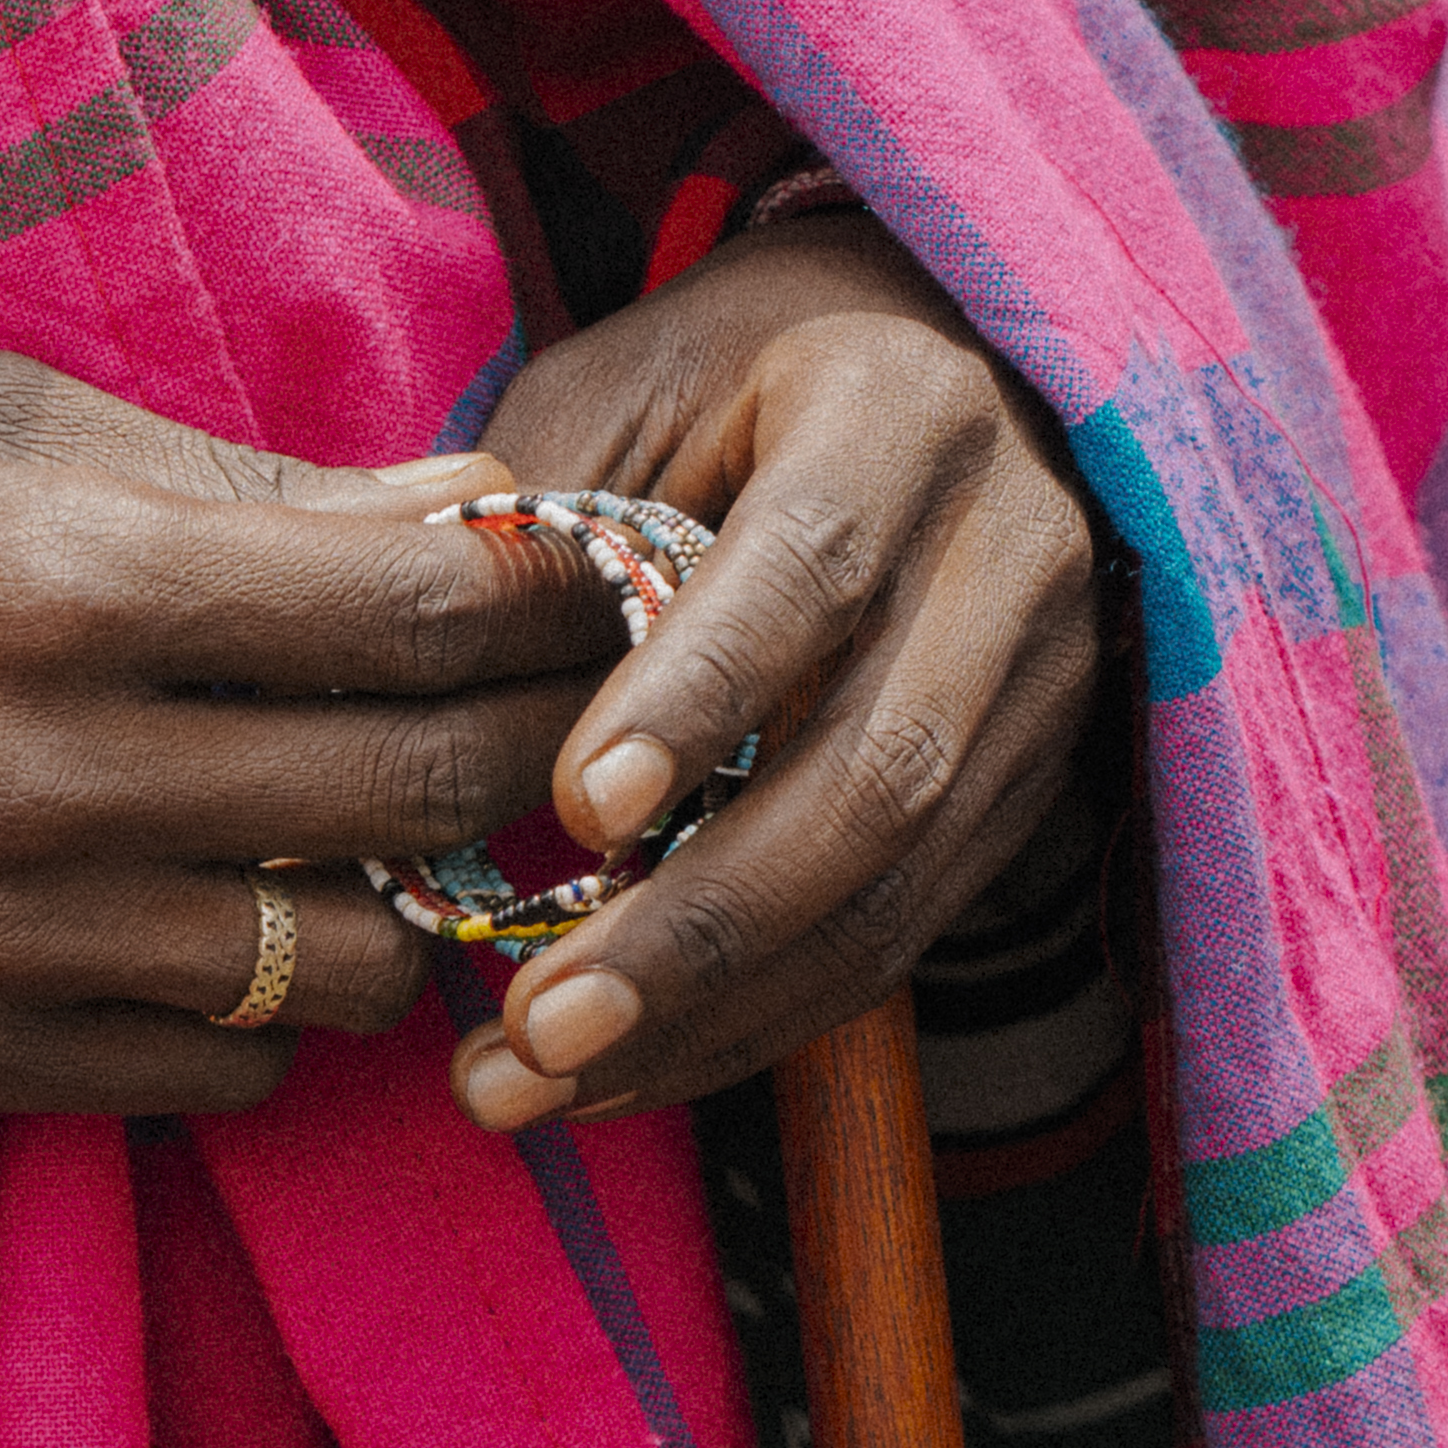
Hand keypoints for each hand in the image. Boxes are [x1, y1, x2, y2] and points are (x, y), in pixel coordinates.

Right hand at [0, 350, 626, 1116]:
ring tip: (379, 834)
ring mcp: (5, 934)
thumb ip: (227, 486)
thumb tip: (455, 515)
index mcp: (67, 579)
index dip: (545, 599)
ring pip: (344, 968)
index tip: (586, 581)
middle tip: (557, 716)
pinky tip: (232, 924)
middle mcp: (54, 775)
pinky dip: (266, 1011)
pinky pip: (214, 1073)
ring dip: (404, 903)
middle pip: (419, 796)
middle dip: (535, 751)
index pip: (416, 610)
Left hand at [447, 217, 1101, 1130]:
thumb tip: (406, 693)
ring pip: (895, 887)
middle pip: (874, 772)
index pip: (810, 566)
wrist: (951, 365)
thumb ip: (542, 524)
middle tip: (536, 1022)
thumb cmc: (734, 377)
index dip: (700, 697)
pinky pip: (899, 938)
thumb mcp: (626, 386)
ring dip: (714, 1014)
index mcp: (898, 409)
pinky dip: (754, 1023)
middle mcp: (1009, 547)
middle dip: (696, 924)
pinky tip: (617, 1072)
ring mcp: (1041, 683)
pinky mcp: (1028, 790)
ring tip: (540, 1082)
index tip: (577, 812)